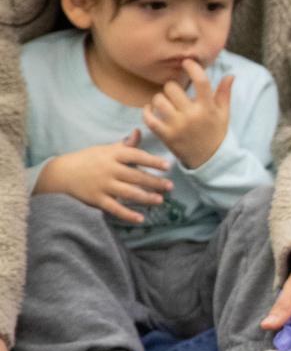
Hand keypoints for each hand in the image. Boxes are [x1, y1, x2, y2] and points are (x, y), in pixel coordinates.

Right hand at [32, 130, 171, 223]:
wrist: (60, 173)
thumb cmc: (88, 160)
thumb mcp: (105, 150)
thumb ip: (125, 145)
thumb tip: (139, 131)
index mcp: (111, 155)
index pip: (135, 156)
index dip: (152, 161)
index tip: (167, 166)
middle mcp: (108, 169)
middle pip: (135, 176)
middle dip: (154, 182)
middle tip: (170, 186)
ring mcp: (102, 185)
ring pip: (128, 192)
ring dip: (145, 197)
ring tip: (160, 200)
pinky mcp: (96, 199)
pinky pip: (114, 208)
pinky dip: (127, 214)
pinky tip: (140, 219)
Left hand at [143, 59, 231, 169]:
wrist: (210, 160)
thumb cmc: (216, 133)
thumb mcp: (224, 114)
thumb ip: (224, 94)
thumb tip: (230, 75)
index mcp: (208, 108)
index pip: (201, 81)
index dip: (192, 67)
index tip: (187, 62)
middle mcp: (193, 116)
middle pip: (172, 88)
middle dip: (172, 88)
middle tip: (175, 94)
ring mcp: (178, 126)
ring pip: (158, 100)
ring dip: (159, 99)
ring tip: (165, 103)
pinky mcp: (166, 136)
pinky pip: (149, 118)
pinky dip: (147, 111)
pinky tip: (151, 110)